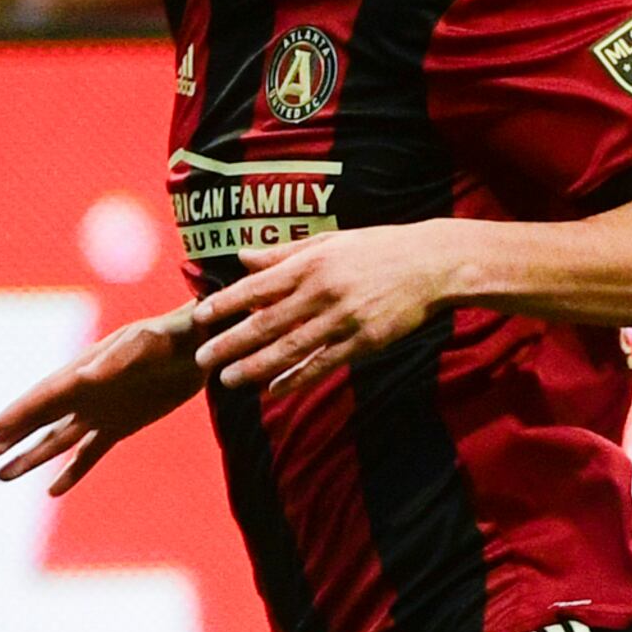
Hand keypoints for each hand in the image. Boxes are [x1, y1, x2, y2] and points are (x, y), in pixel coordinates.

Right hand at [0, 311, 211, 494]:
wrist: (197, 345)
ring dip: (32, 457)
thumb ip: (118, 359)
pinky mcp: (121, 426)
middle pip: (41, 419)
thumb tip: (86, 376)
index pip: (46, 395)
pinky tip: (52, 490)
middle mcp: (84, 393)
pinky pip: (90, 453)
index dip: (21, 411)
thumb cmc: (170, 336)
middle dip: (13, 436)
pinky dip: (72, 472)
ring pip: (58, 440)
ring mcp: (100, 411)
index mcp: (84, 369)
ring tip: (2, 475)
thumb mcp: (146, 343)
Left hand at [188, 223, 470, 394]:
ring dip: (255, 367)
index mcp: (310, 264)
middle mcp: (322, 293)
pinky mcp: (364, 341)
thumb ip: (284, 252)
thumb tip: (242, 257)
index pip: (256, 287)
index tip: (199, 318)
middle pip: (265, 323)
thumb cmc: (379, 248)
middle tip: (202, 359)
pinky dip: (296, 378)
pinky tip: (274, 389)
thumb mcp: (329, 241)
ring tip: (228, 380)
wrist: (432, 264)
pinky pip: (323, 364)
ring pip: (289, 349)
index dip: (225, 304)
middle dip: (230, 343)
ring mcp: (343, 320)